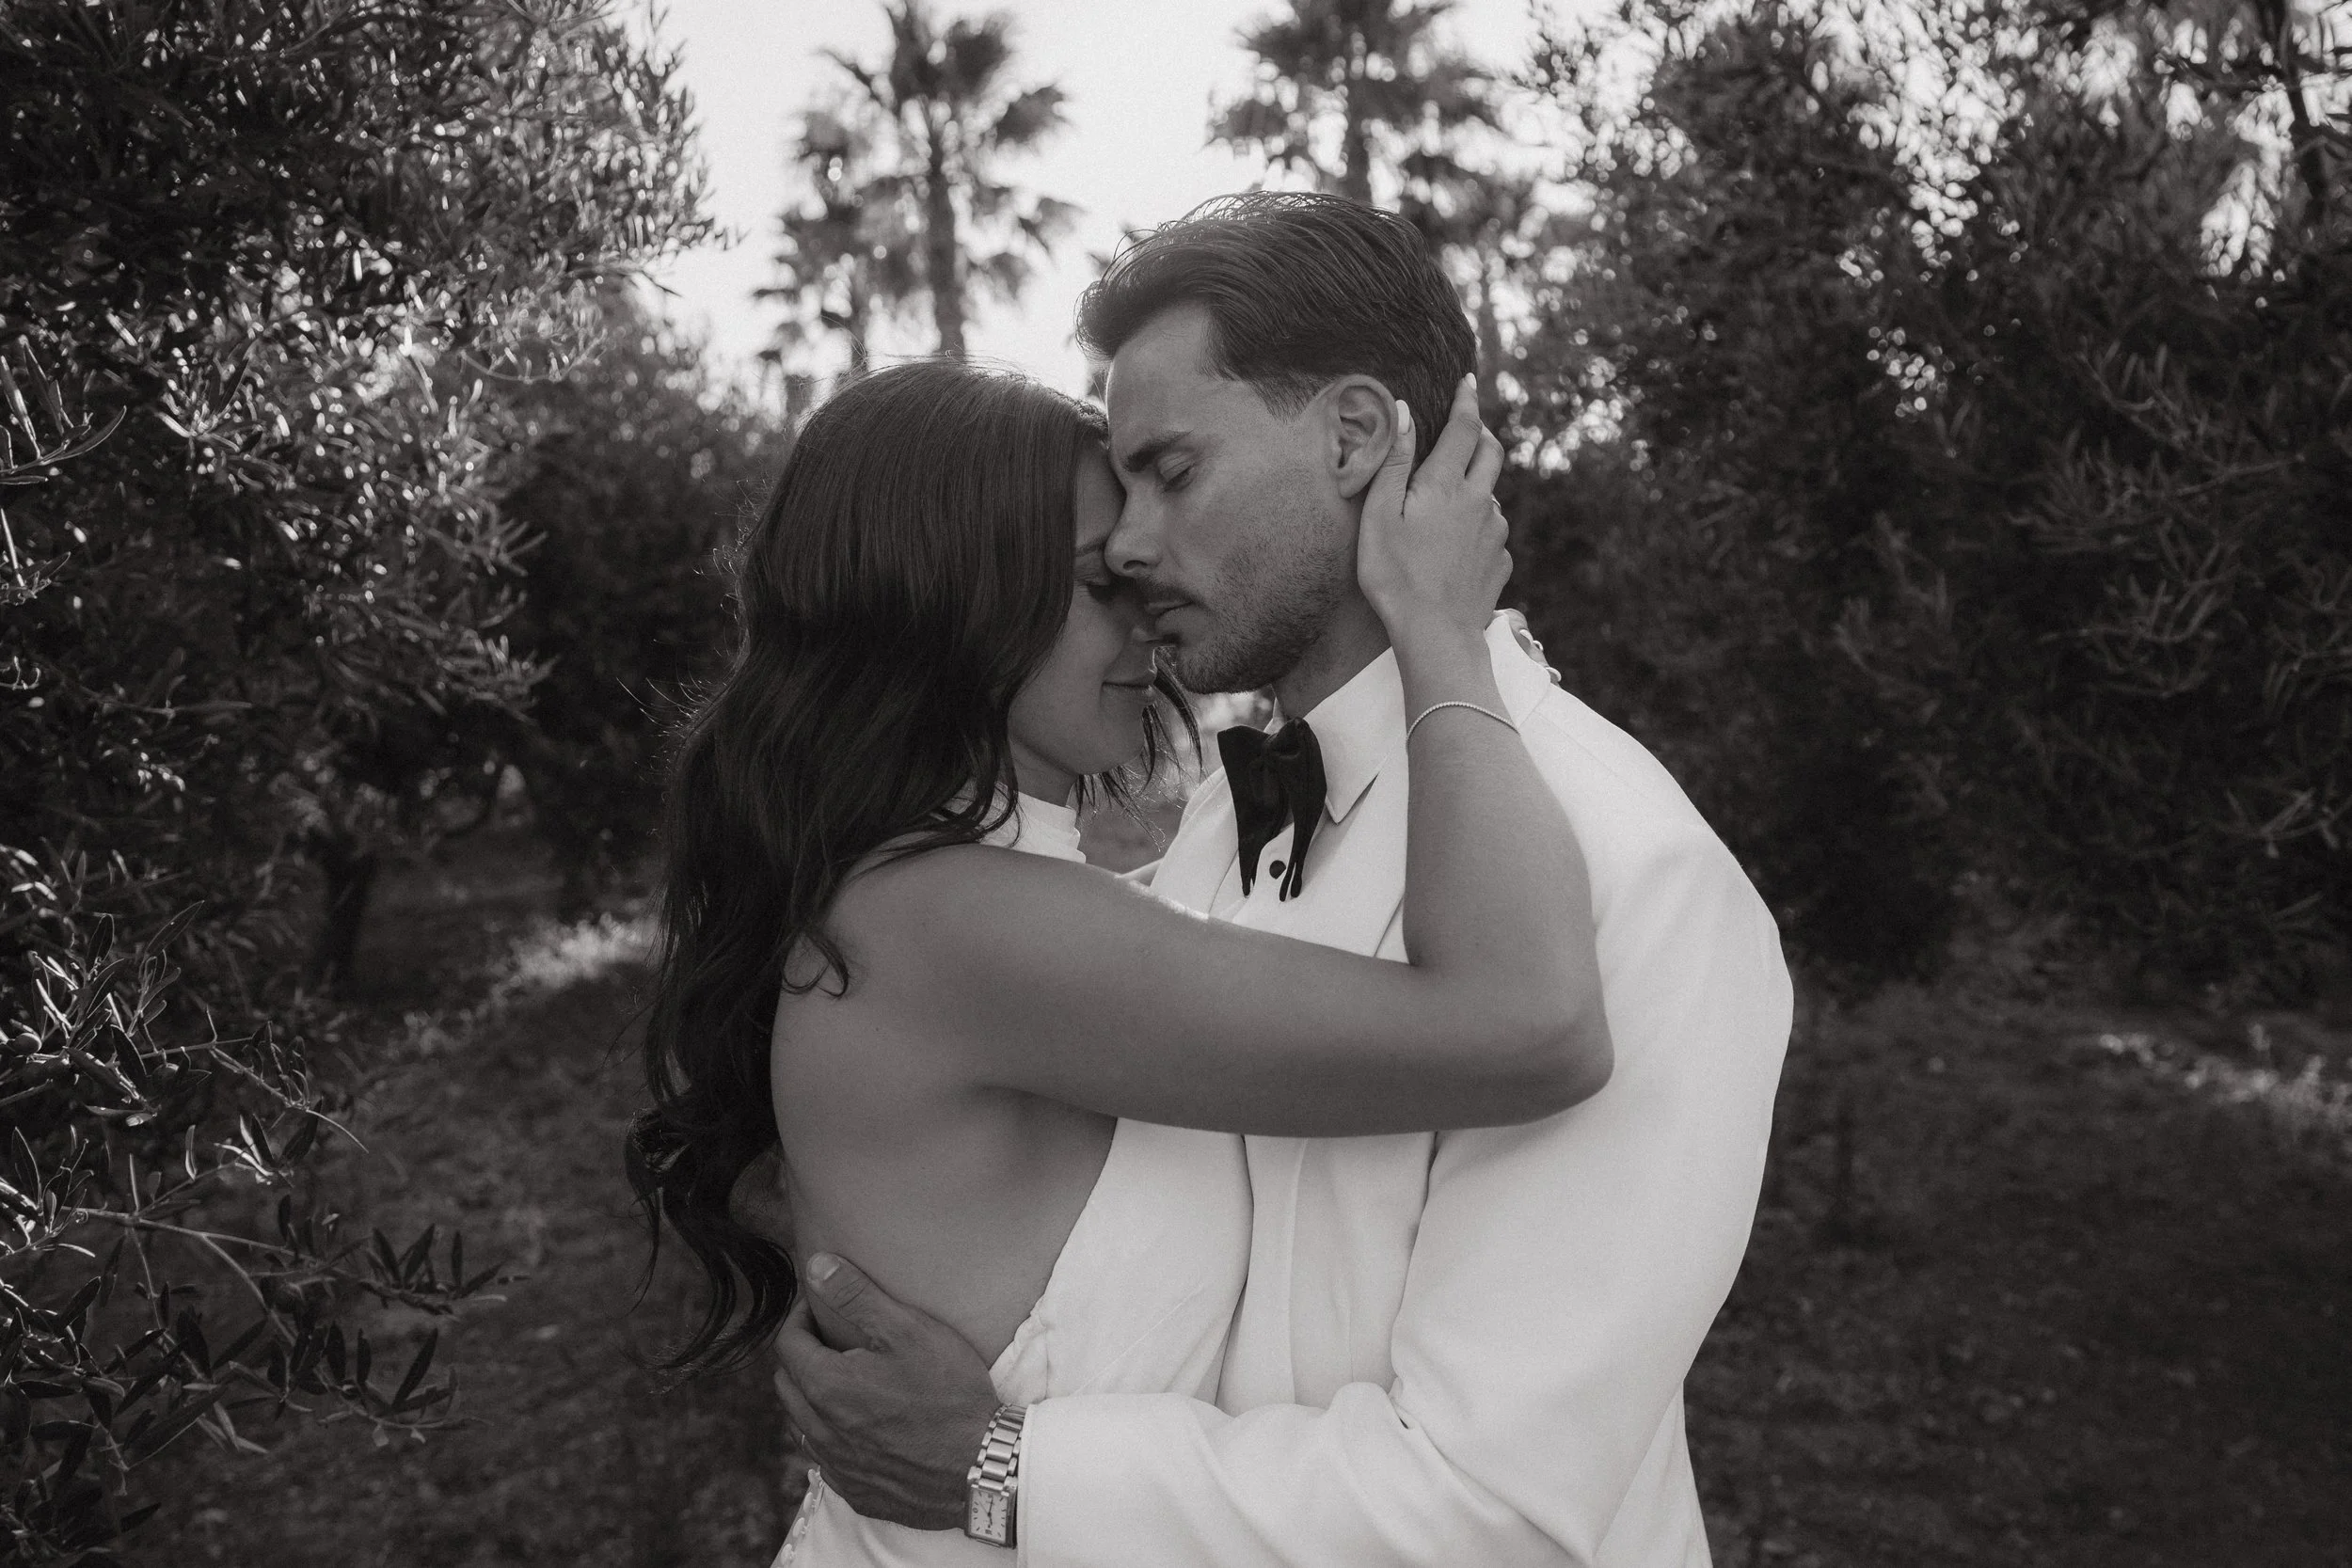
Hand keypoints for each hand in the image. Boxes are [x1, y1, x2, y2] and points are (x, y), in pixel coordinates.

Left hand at [770, 1253, 999, 1530]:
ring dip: (813, 1398)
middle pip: (787, 1385)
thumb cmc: (949, 1392)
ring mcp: (838, 1467)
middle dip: (802, 1356)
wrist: (983, 1464)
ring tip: (847, 1380)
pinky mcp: (857, 1492)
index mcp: (826, 1387)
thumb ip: (855, 1296)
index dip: (801, 1317)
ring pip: (802, 1424)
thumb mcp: (906, 1330)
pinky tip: (862, 1427)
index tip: (823, 1306)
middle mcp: (821, 1431)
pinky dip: (833, 1437)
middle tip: (833, 1339)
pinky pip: (827, 1460)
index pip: (788, 1343)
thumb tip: (816, 1266)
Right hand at [1356, 371, 1508, 646]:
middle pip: (1491, 452)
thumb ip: (1393, 462)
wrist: (1435, 634)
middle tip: (1466, 427)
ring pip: (1491, 494)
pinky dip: (1478, 525)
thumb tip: (1403, 412)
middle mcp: (1481, 501)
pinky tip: (1456, 545)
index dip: (1466, 400)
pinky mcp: (1501, 561)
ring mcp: (1496, 533)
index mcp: (1448, 485)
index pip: (1465, 427)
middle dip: (1480, 433)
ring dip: (1475, 485)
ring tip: (1447, 502)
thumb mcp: (1380, 515)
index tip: (1467, 381)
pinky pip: (1492, 532)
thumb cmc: (1395, 576)